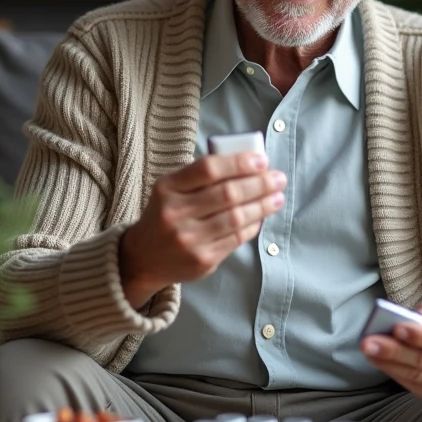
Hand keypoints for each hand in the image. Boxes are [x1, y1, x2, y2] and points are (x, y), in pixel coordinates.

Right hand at [118, 153, 285, 307]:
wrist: (143, 257)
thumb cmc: (165, 214)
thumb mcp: (171, 189)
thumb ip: (201, 176)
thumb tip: (249, 165)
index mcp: (167, 188)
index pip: (208, 169)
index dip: (239, 163)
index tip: (262, 160)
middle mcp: (176, 214)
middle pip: (227, 194)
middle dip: (259, 184)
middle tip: (278, 178)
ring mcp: (189, 240)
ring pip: (236, 218)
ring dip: (262, 206)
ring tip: (277, 197)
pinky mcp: (203, 261)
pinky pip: (236, 239)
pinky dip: (253, 225)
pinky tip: (262, 217)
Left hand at [361, 295, 421, 403]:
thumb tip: (414, 318)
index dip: (419, 337)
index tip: (395, 328)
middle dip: (394, 352)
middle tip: (368, 342)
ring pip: (416, 376)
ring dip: (389, 364)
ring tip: (369, 351)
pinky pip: (413, 386)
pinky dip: (394, 374)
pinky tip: (379, 362)